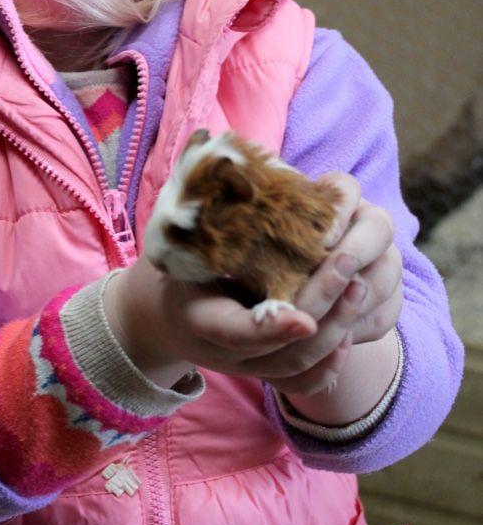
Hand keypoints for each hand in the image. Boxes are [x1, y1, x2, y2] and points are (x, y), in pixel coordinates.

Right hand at [106, 173, 401, 400]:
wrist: (163, 315)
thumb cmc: (176, 263)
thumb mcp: (175, 237)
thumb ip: (195, 205)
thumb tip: (207, 142)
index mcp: (196, 316)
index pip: (236, 332)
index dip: (270, 329)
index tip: (304, 319)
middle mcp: (222, 352)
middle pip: (282, 350)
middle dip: (322, 309)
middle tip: (350, 270)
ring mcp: (246, 366)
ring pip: (299, 367)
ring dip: (336, 331)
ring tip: (361, 287)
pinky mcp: (266, 369)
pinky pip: (303, 382)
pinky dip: (330, 366)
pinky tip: (353, 333)